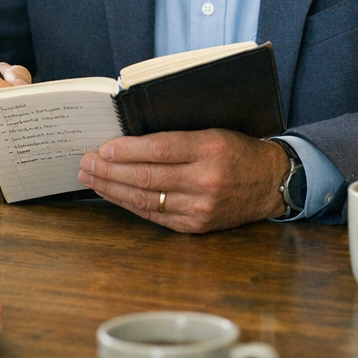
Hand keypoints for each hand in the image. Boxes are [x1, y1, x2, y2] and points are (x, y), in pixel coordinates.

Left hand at [78, 130, 289, 232]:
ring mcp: (201, 207)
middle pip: (148, 176)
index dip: (127, 150)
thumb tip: (129, 138)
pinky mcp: (197, 226)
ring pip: (147, 199)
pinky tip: (113, 195)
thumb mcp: (213, 131)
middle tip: (86, 162)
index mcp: (211, 149)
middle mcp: (206, 180)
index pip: (160, 149)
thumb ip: (177, 136)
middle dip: (111, 170)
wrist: (271, 182)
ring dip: (113, 189)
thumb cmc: (238, 150)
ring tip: (91, 178)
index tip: (103, 147)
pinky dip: (130, 204)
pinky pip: (156, 216)